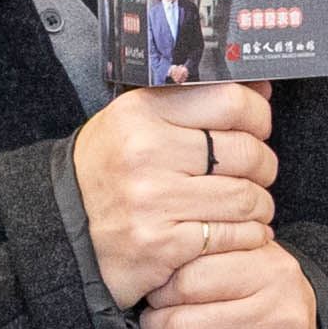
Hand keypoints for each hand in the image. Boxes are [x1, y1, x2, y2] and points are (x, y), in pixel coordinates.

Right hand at [75, 82, 276, 307]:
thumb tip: (260, 86)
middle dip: (263, 166)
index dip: (257, 116)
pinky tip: (237, 232)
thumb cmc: (113, 173)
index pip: (230, 101)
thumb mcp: (138, 123)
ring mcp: (152, 200)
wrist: (64, 230)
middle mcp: (145, 153)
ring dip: (260, 205)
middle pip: (246, 152)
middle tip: (256, 174)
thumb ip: (195, 102)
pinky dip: (248, 236)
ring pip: (246, 197)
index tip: (256, 129)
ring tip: (249, 206)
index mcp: (141, 113)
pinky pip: (234, 235)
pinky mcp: (161, 243)